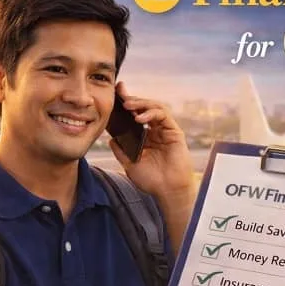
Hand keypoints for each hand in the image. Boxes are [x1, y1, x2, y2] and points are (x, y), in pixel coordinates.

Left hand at [110, 82, 193, 200]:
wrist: (168, 191)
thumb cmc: (151, 180)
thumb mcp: (129, 164)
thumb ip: (120, 150)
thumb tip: (110, 138)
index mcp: (145, 137)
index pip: (135, 116)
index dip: (126, 104)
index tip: (115, 94)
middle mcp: (155, 131)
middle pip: (144, 108)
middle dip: (132, 99)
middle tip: (120, 94)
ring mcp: (165, 130)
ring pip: (155, 107)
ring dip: (141, 103)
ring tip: (128, 106)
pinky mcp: (174, 132)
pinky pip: (163, 115)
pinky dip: (151, 113)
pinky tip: (140, 118)